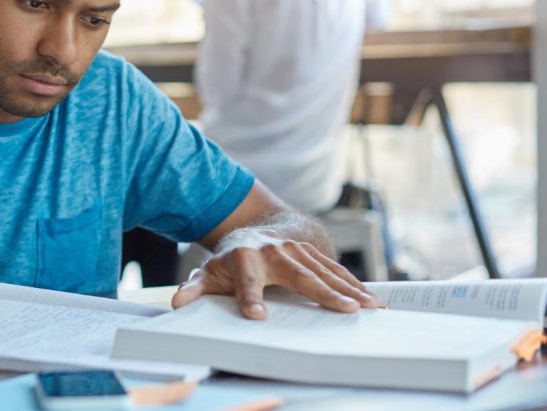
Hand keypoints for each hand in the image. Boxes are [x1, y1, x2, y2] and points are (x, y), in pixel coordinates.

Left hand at [171, 228, 377, 318]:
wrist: (251, 231)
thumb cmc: (228, 261)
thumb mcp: (208, 274)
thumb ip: (194, 288)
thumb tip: (178, 302)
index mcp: (243, 258)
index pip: (247, 281)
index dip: (250, 298)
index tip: (257, 316)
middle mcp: (271, 251)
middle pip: (297, 275)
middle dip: (320, 293)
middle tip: (341, 310)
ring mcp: (293, 249)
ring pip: (321, 270)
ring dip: (345, 288)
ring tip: (364, 306)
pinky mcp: (309, 251)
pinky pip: (332, 268)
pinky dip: (352, 283)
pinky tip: (369, 298)